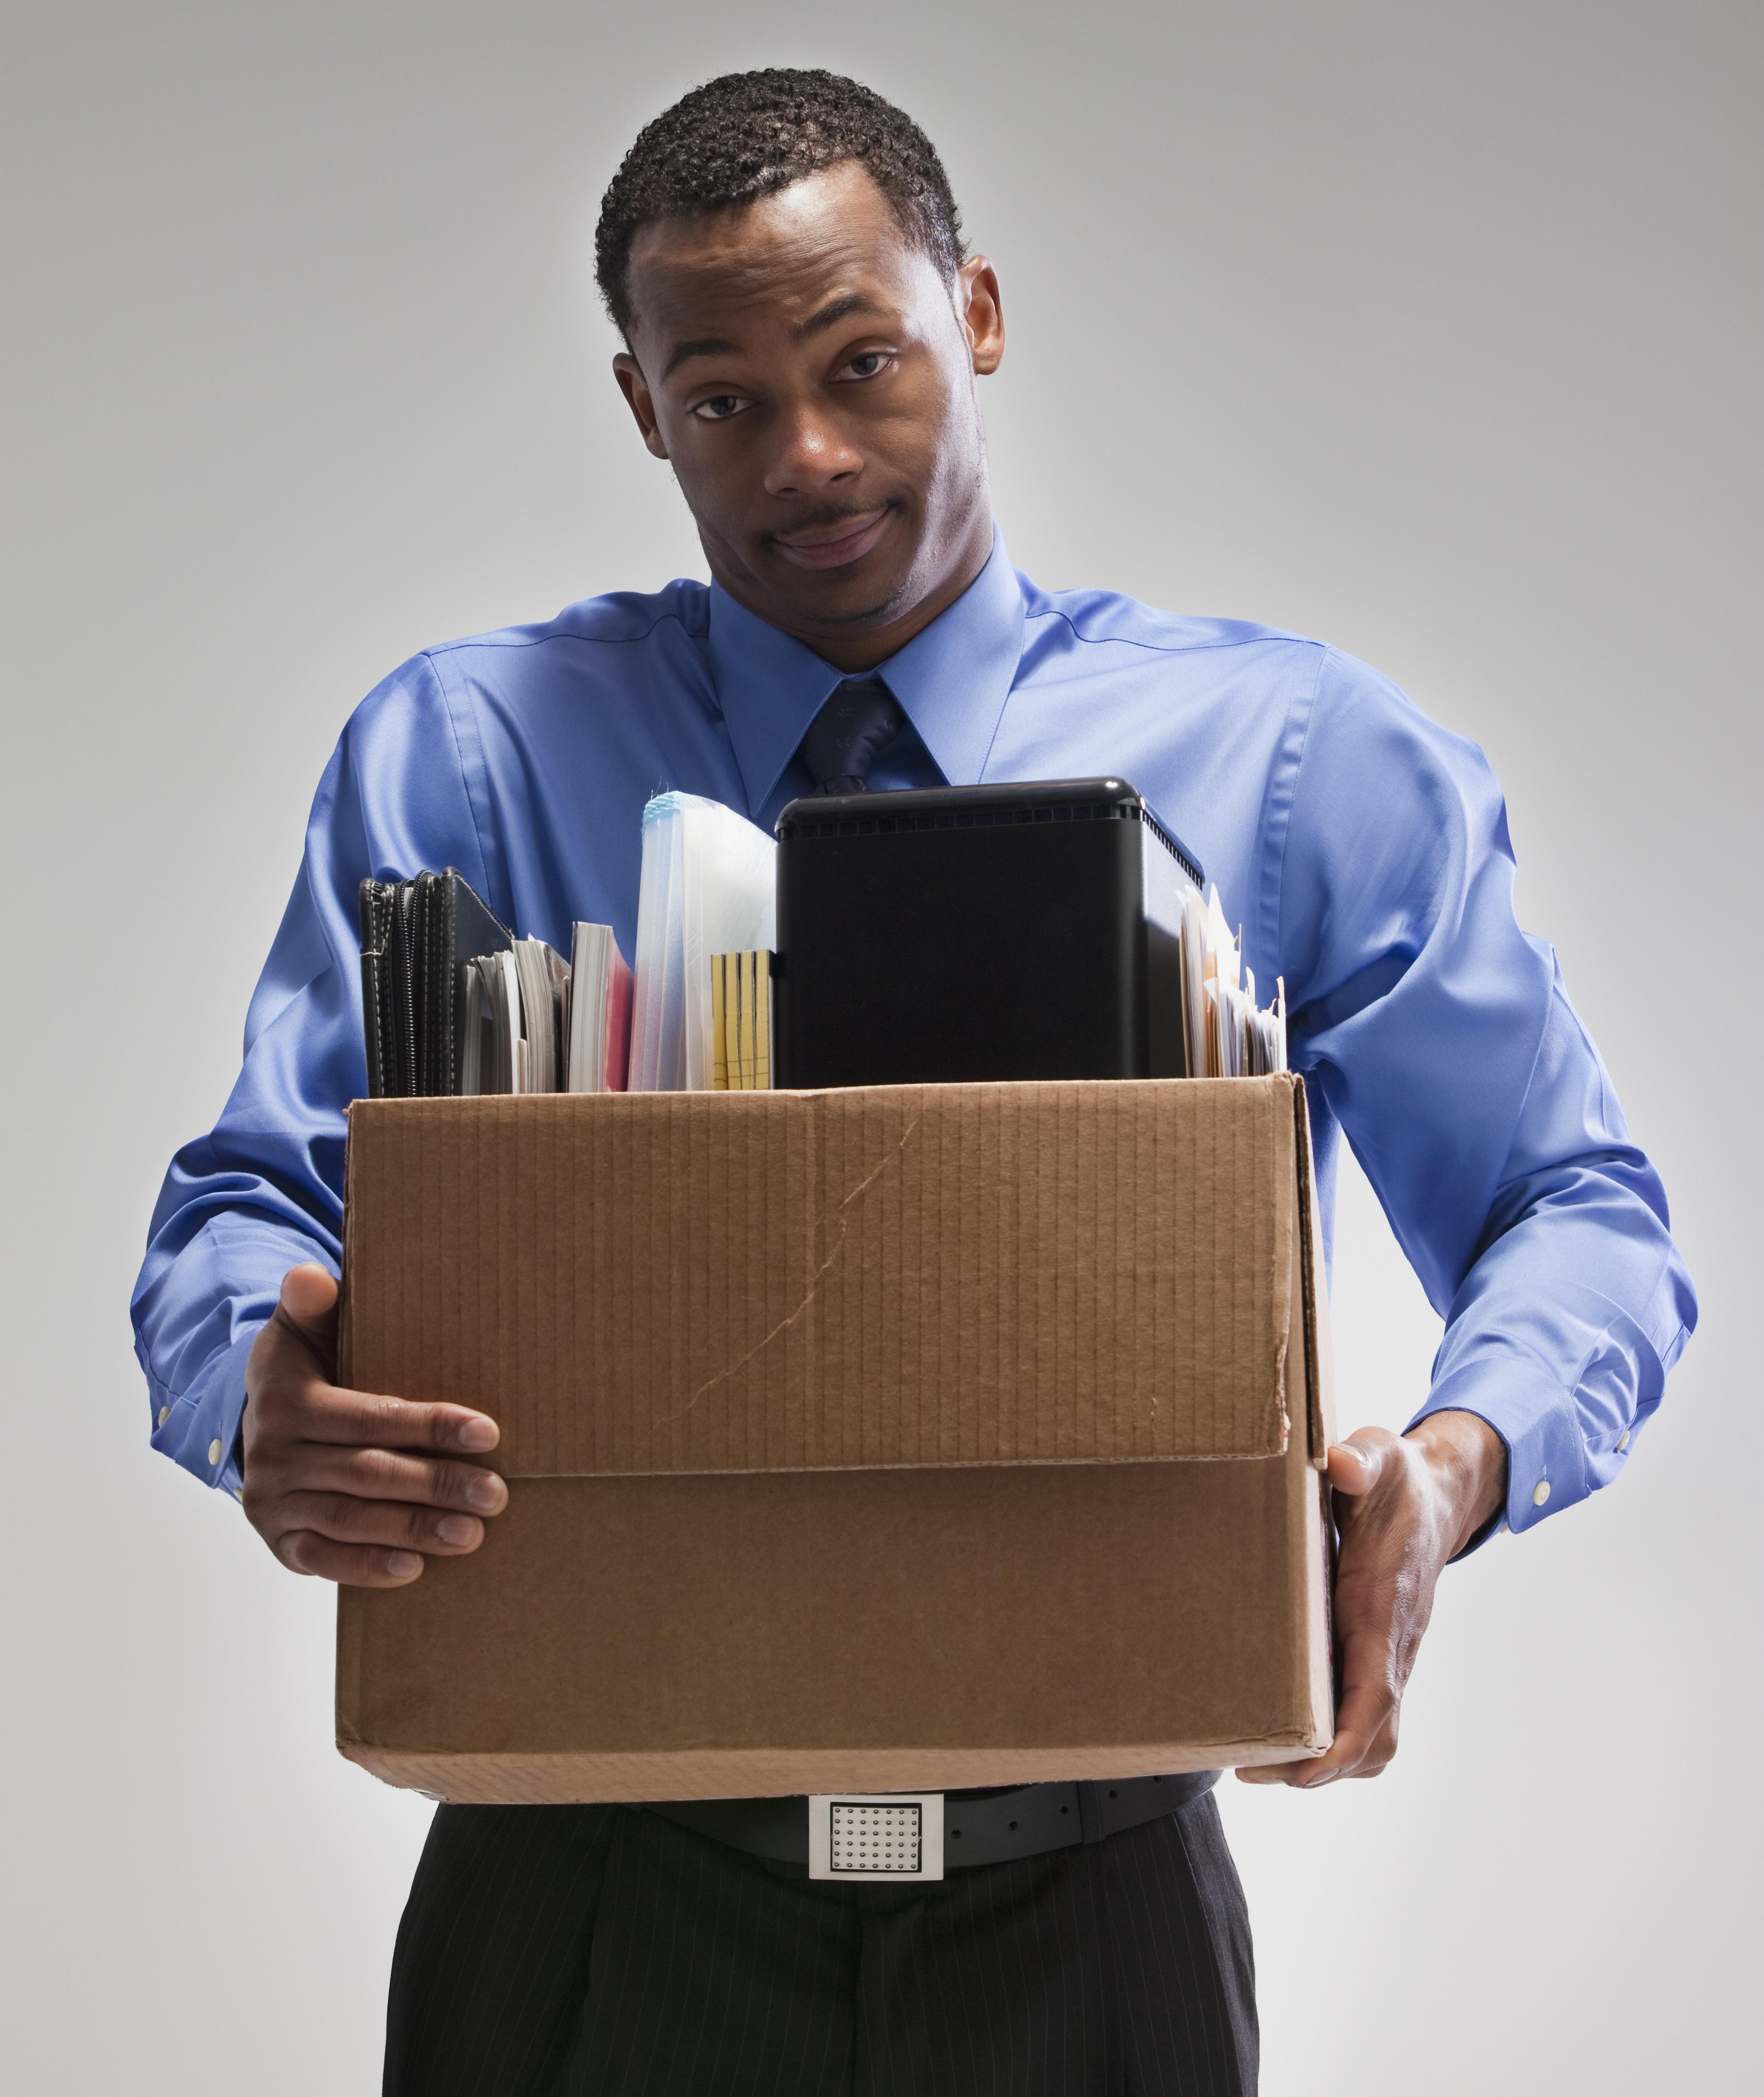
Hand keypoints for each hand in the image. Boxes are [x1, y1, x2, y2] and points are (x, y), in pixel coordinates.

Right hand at [240, 1263, 507, 1586]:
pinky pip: (321, 1558)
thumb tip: (310, 1276)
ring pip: (351, 1519)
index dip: (430, 1425)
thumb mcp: (302, 1328)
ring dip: (413, 1529)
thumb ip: (312, 1302)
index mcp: (286, 1401)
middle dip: (436, 1484)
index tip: (488, 1433)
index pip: (371, 1415)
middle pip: (368, 1473)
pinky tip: (414, 1568)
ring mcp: (272, 1503)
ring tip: (472, 1534)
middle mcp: (273, 1456)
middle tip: (496, 1494)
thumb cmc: (304, 1368)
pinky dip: (367, 1566)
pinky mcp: (277, 1540)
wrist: (255, 1421)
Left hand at [1238, 1409, 1507, 1788]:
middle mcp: (1391, 1644)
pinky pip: (1361, 1713)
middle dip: (1320, 1768)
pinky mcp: (1375, 1653)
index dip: (1342, 1743)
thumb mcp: (1380, 1457)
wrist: (1435, 1493)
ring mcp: (1387, 1655)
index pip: (1375, 1696)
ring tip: (1260, 1759)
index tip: (1299, 1765)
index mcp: (1384, 1609)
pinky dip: (1330, 1734)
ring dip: (1325, 1762)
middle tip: (1251, 1765)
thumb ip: (1362, 1459)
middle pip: (1373, 1738)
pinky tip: (1284, 1725)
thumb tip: (1341, 1465)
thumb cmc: (1401, 1482)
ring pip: (1371, 1736)